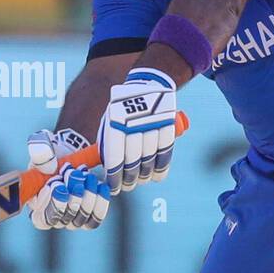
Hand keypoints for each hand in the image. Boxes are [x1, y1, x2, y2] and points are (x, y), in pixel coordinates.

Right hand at [25, 129, 110, 230]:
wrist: (72, 159)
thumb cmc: (54, 158)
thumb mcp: (44, 152)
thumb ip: (41, 155)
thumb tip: (46, 163)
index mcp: (37, 207)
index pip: (41, 219)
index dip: (52, 205)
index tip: (58, 185)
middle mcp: (54, 219)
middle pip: (63, 218)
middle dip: (72, 196)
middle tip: (76, 174)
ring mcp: (72, 220)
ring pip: (80, 219)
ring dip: (87, 197)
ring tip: (89, 176)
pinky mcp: (89, 217)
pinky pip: (95, 218)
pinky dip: (100, 203)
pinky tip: (101, 186)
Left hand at [98, 68, 176, 194]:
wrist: (147, 85)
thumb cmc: (123, 108)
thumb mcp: (110, 120)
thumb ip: (108, 142)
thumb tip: (105, 169)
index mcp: (115, 123)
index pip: (115, 158)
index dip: (114, 177)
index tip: (114, 188)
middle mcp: (133, 124)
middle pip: (133, 162)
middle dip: (129, 179)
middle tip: (127, 187)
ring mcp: (152, 124)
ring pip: (149, 159)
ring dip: (145, 175)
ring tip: (140, 181)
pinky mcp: (168, 124)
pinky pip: (165, 152)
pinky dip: (161, 167)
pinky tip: (156, 176)